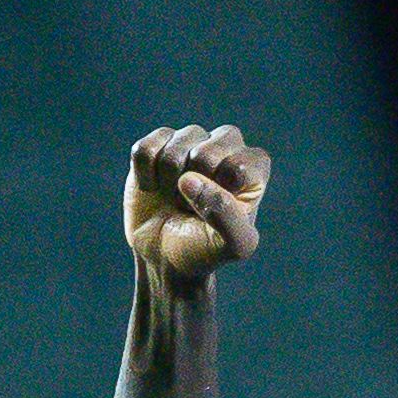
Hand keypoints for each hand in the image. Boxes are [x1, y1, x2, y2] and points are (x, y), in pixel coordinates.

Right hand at [123, 124, 269, 281]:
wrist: (166, 256)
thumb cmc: (207, 249)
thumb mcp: (233, 245)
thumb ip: (226, 215)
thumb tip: (189, 179)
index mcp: (253, 167)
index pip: (239, 167)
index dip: (222, 195)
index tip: (219, 213)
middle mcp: (225, 147)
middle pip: (207, 151)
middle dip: (196, 187)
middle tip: (194, 206)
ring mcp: (190, 141)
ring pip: (175, 147)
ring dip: (169, 182)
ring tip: (175, 198)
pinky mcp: (157, 143)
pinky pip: (144, 149)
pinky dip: (144, 174)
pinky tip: (153, 188)